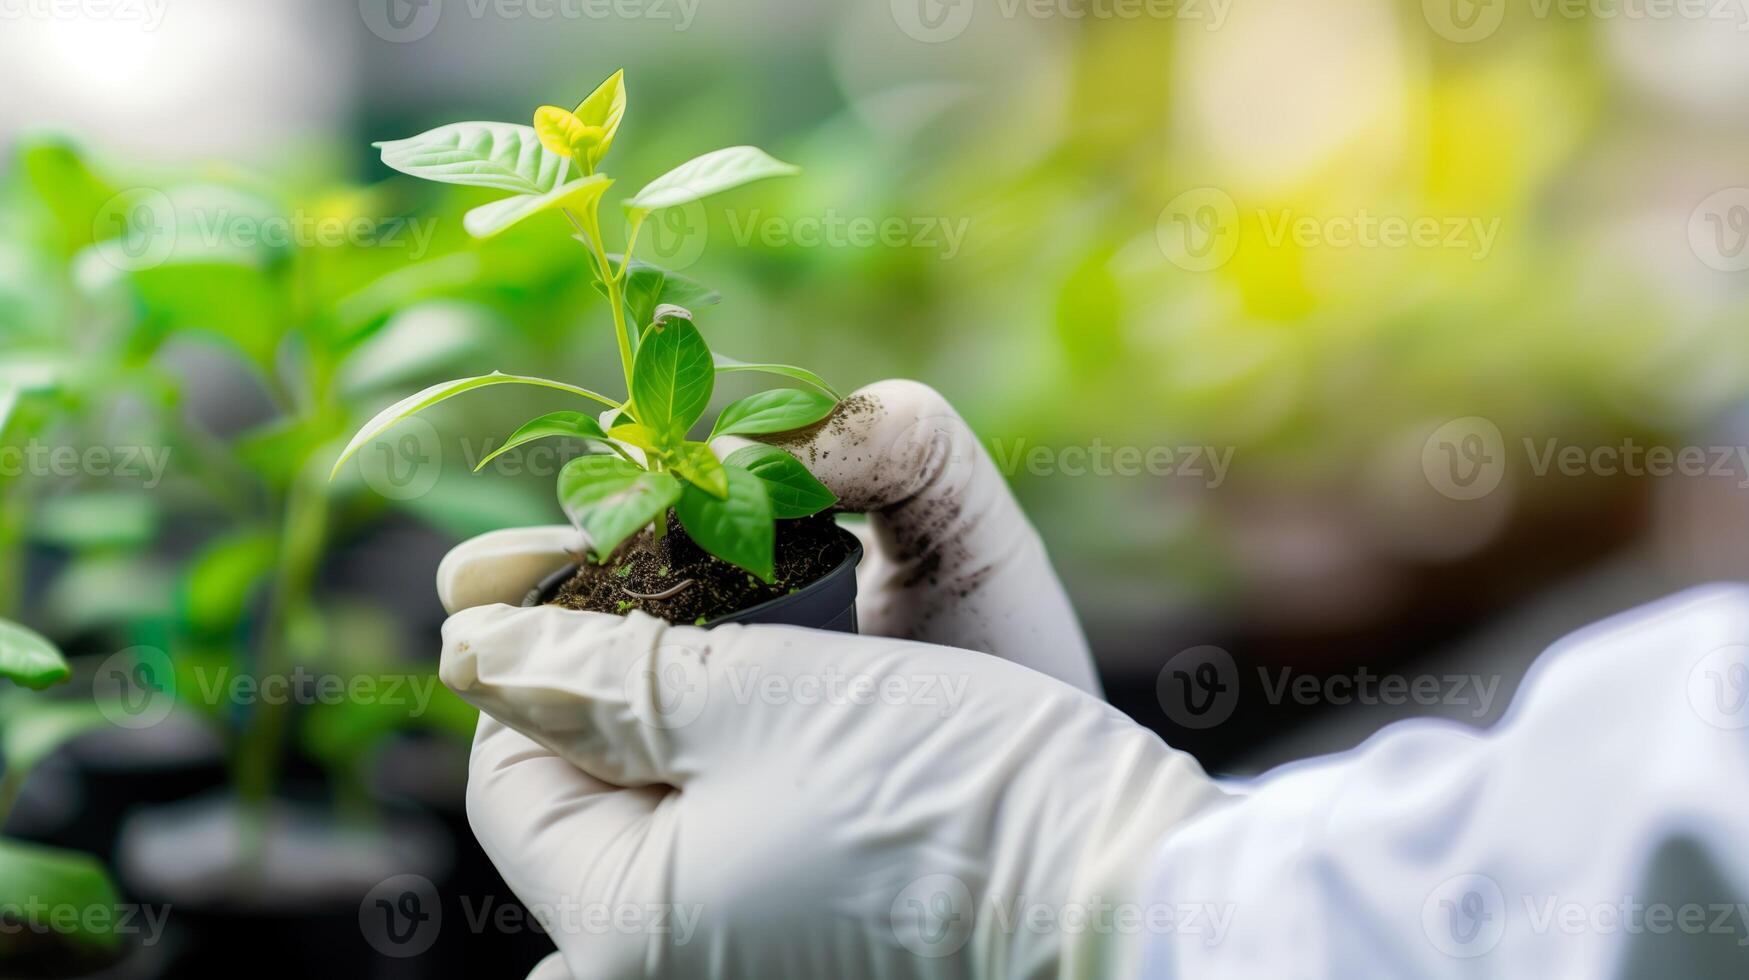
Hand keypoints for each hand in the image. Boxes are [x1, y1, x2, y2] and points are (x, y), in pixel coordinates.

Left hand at [437, 381, 1219, 977]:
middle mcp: (661, 962)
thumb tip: (465, 646)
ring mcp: (734, 954)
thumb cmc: (946, 793)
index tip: (619, 558)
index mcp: (621, 926)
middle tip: (679, 571)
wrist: (1122, 887)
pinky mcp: (798, 939)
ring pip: (657, 802)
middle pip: (584, 786)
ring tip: (740, 618)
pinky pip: (722, 838)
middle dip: (620, 666)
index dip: (550, 647)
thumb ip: (597, 673)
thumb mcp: (757, 701)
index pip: (510, 766)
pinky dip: (735, 756)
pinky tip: (781, 701)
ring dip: (681, 701)